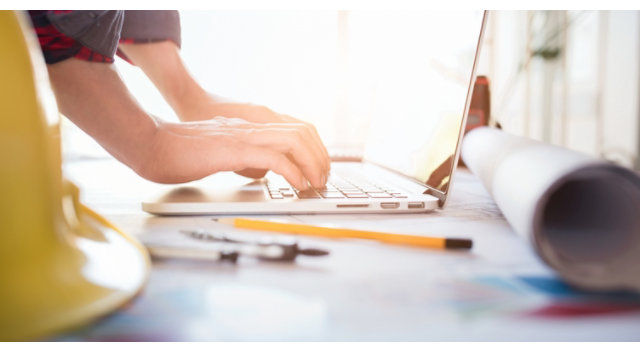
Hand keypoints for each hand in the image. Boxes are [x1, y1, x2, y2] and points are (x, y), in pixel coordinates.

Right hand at [142, 116, 329, 189]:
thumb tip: (260, 172)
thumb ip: (241, 158)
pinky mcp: (233, 150)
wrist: (149, 143)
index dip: (312, 147)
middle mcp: (249, 127)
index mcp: (247, 128)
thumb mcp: (218, 154)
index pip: (293, 129)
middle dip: (320, 155)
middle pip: (302, 131)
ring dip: (312, 163)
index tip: (317, 169)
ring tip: (316, 183)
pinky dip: (292, 172)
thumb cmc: (175, 152)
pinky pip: (274, 159)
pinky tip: (297, 185)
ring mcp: (242, 136)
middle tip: (323, 178)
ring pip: (294, 141)